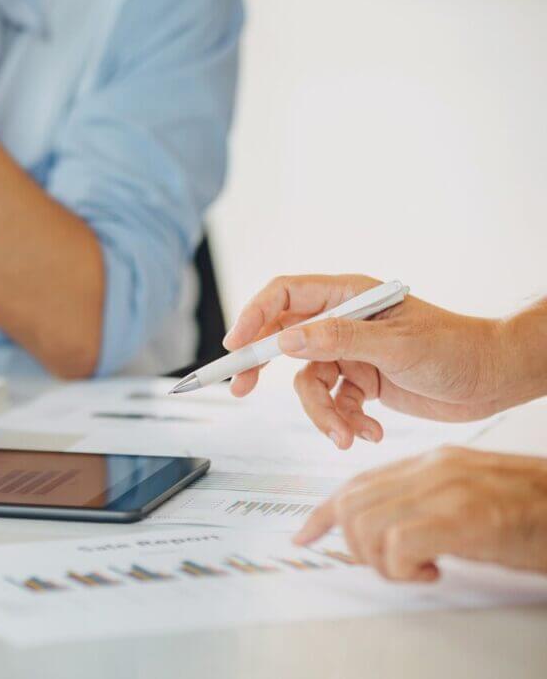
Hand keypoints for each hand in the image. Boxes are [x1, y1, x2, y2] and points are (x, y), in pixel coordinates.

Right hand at [223, 274, 508, 448]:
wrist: (495, 380)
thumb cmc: (456, 349)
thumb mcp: (395, 344)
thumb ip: (338, 340)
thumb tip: (285, 341)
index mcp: (348, 296)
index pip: (285, 296)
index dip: (254, 317)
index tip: (236, 347)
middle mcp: (343, 321)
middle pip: (283, 338)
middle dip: (263, 367)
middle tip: (241, 389)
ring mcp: (350, 353)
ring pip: (309, 382)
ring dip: (323, 413)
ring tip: (347, 434)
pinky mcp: (361, 382)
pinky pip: (333, 404)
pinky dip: (346, 422)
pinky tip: (371, 431)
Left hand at [294, 446, 546, 580]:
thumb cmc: (537, 514)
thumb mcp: (471, 501)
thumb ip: (427, 504)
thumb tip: (387, 533)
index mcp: (433, 462)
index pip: (358, 482)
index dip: (325, 513)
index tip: (306, 535)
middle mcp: (434, 468)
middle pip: (352, 503)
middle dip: (353, 544)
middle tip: (387, 566)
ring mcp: (448, 489)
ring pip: (366, 524)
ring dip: (380, 562)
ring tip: (416, 570)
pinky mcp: (464, 517)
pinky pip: (397, 544)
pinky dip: (403, 569)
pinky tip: (433, 573)